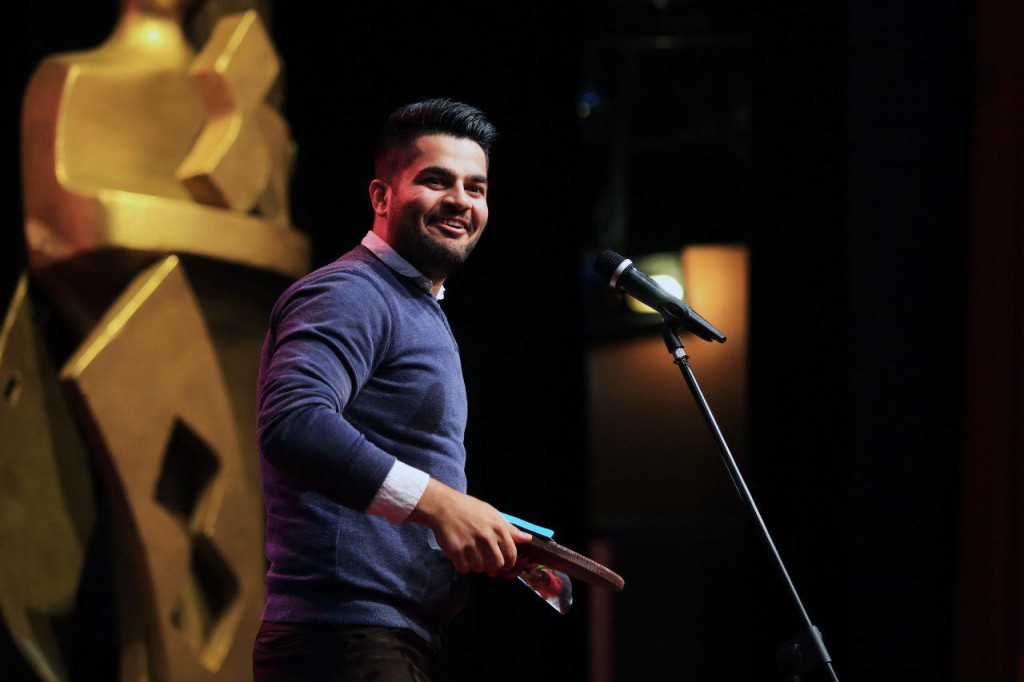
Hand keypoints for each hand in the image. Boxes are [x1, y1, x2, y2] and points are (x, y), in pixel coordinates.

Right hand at [408, 479, 531, 575]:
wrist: (444, 506)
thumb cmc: (469, 509)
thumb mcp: (493, 514)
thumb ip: (510, 529)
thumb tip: (527, 538)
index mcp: (498, 528)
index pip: (511, 555)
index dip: (509, 563)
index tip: (503, 563)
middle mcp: (486, 538)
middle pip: (497, 565)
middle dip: (493, 565)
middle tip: (486, 558)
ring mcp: (471, 545)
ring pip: (480, 568)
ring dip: (476, 564)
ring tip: (471, 552)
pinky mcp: (456, 551)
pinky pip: (464, 569)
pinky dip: (463, 565)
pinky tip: (461, 554)